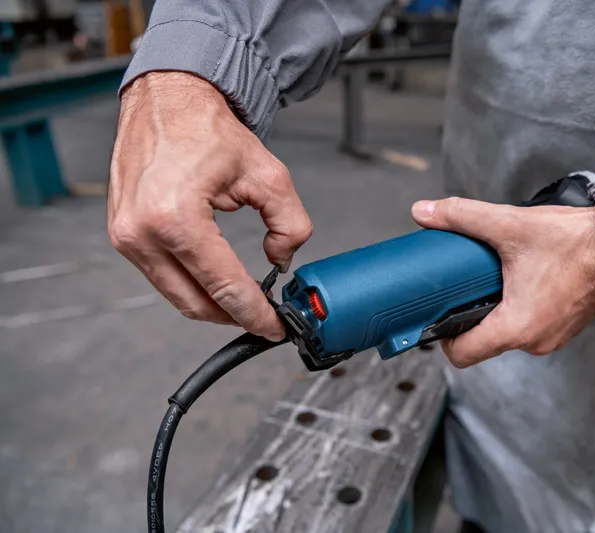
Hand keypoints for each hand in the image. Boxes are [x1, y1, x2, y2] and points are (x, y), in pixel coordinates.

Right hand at [108, 72, 311, 339]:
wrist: (166, 102)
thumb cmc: (207, 130)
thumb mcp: (268, 175)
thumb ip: (289, 225)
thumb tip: (282, 261)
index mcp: (176, 218)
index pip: (224, 287)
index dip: (255, 315)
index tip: (275, 328)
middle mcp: (142, 232)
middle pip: (196, 303)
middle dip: (234, 316)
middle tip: (264, 317)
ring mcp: (126, 236)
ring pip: (176, 295)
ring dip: (213, 303)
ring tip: (244, 299)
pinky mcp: (122, 235)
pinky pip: (161, 276)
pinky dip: (192, 284)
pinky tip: (216, 278)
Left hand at [411, 198, 594, 367]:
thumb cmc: (576, 241)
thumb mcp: (509, 225)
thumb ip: (462, 216)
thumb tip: (425, 211)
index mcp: (516, 327)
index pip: (462, 355)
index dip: (443, 337)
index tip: (438, 314)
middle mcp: (534, 342)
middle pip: (483, 342)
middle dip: (470, 316)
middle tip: (465, 287)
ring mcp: (552, 338)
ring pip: (507, 333)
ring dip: (496, 311)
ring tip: (494, 280)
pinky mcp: (563, 328)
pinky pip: (529, 327)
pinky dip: (518, 309)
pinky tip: (519, 282)